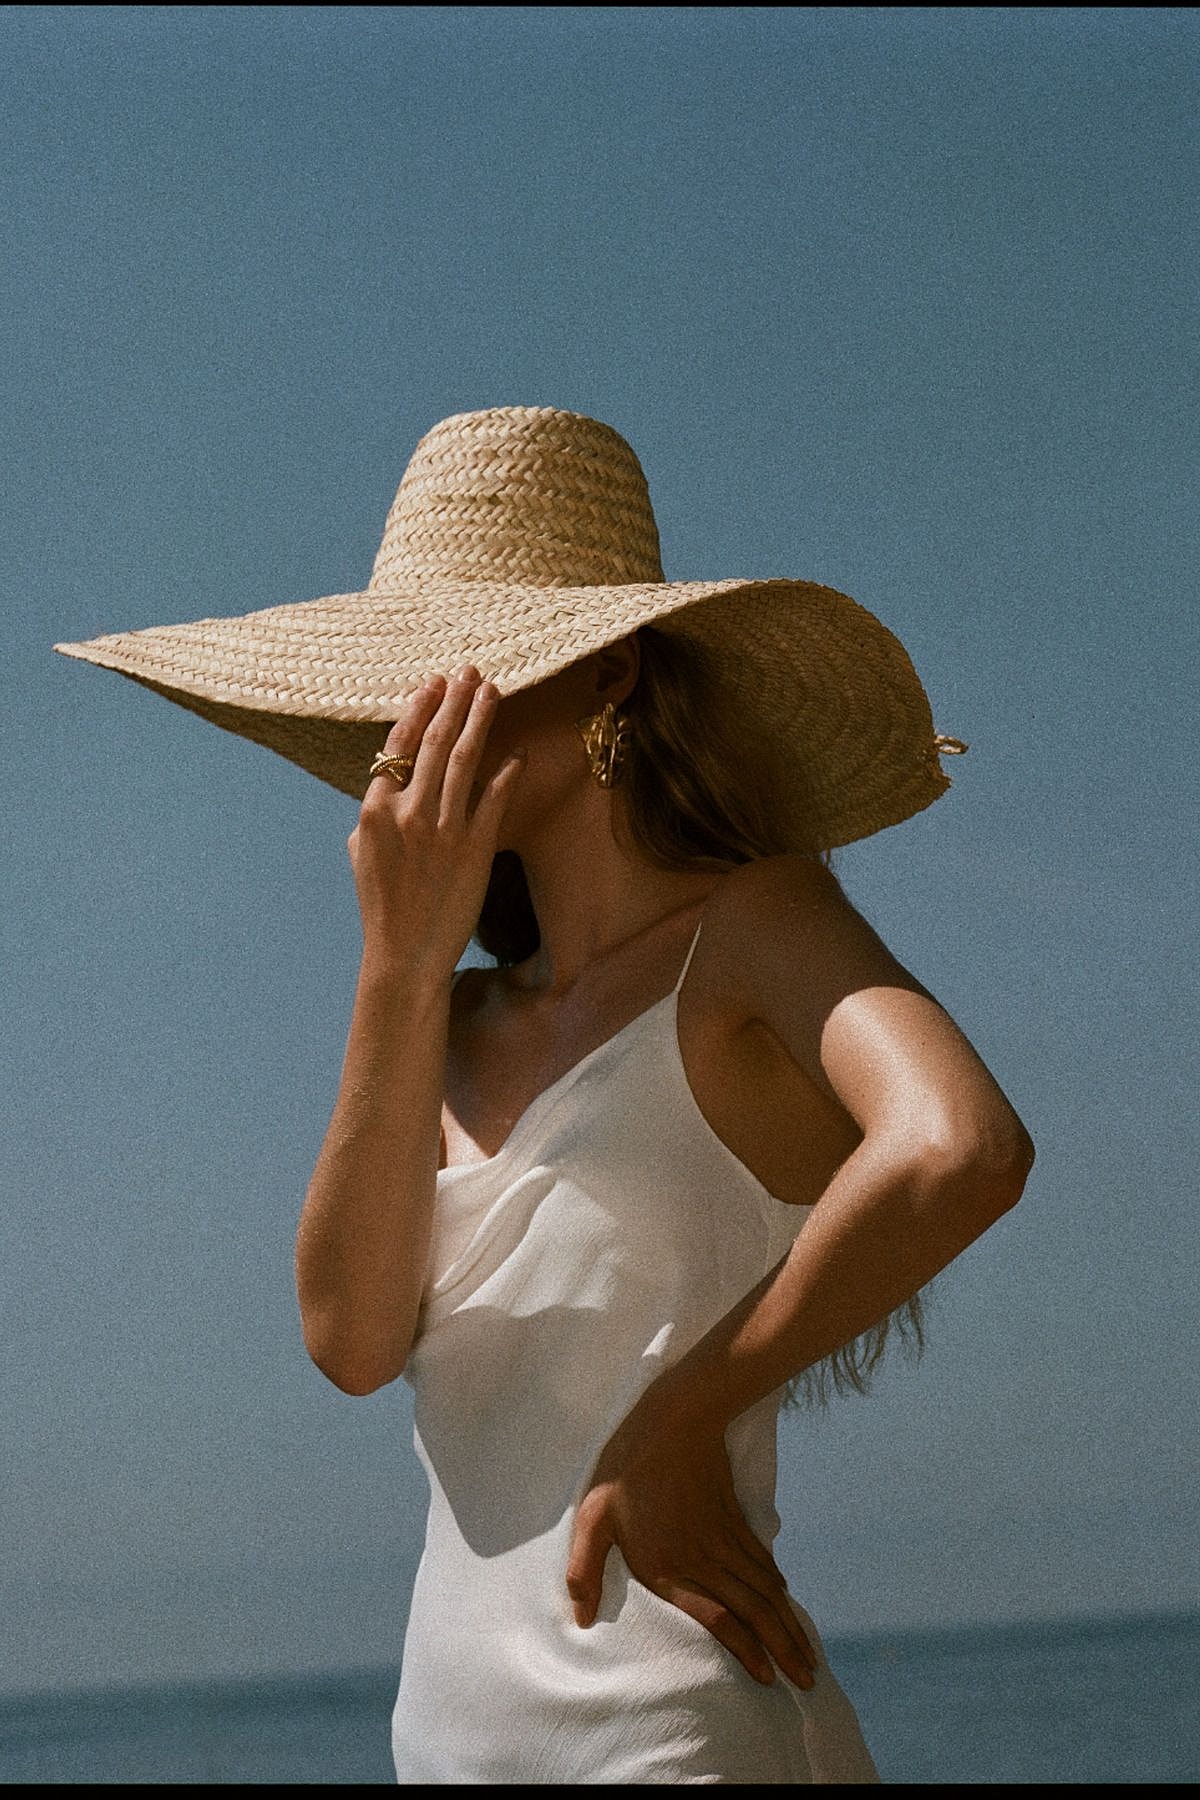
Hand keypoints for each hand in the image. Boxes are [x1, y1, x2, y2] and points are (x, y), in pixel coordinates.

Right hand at [346, 665, 524, 977]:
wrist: (405, 954)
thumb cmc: (381, 906)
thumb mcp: (361, 853)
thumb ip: (373, 813)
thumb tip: (388, 784)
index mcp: (375, 810)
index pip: (398, 746)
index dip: (418, 709)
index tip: (433, 683)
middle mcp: (410, 813)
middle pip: (434, 743)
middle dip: (454, 701)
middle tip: (470, 671)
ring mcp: (444, 829)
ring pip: (465, 760)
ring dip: (480, 720)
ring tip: (492, 691)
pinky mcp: (476, 848)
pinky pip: (495, 798)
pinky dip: (507, 771)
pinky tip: (518, 751)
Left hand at [565, 1398, 816, 1689]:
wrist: (674, 1418)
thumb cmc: (626, 1470)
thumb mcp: (593, 1516)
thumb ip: (584, 1569)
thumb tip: (580, 1618)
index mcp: (669, 1566)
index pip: (718, 1618)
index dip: (745, 1650)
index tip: (766, 1678)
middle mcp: (704, 1559)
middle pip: (753, 1610)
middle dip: (783, 1648)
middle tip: (806, 1680)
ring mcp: (723, 1539)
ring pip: (764, 1590)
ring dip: (788, 1623)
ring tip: (806, 1655)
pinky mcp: (733, 1519)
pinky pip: (761, 1562)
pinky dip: (777, 1587)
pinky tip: (785, 1601)